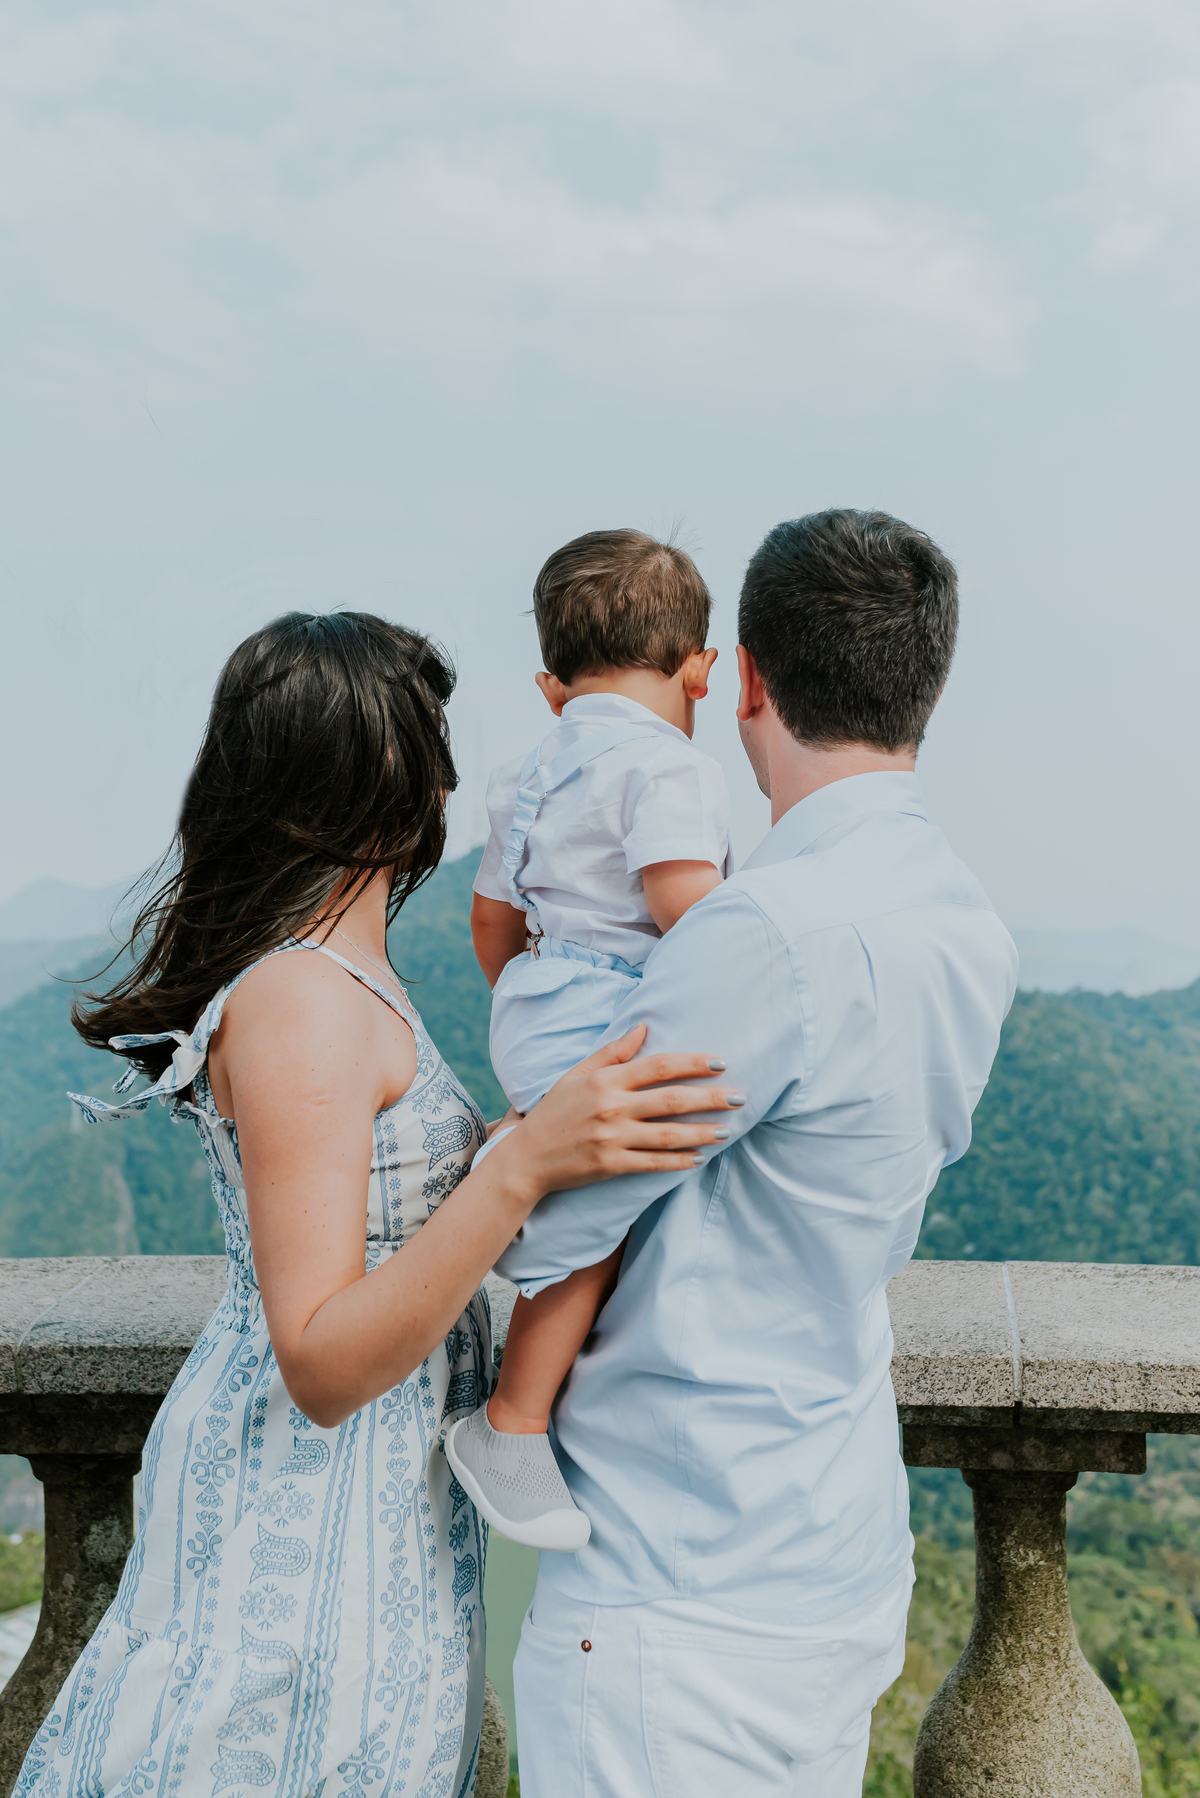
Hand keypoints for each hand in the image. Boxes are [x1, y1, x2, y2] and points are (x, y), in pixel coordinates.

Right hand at [487, 1024, 739, 1201]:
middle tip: (739, 1097)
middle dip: (710, 1098)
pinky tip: (699, 1157)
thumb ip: (613, 1052)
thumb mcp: (578, 1074)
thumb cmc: (554, 1111)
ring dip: (702, 1132)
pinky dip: (679, 1161)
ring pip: (668, 1135)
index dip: (693, 1064)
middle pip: (671, 1100)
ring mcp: (612, 1139)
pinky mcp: (611, 1166)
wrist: (526, 1158)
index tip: (721, 1063)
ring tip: (726, 1130)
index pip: (659, 1066)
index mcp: (605, 1080)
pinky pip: (654, 1163)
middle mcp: (611, 1108)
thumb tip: (644, 1027)